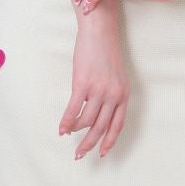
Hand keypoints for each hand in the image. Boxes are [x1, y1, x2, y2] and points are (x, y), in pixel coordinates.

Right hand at [60, 21, 128, 158]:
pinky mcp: (83, 84)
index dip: (109, 141)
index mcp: (123, 94)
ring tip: (68, 133)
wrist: (100, 31)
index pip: (117, 125)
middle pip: (101, 128)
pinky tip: (61, 128)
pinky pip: (73, 110)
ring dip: (75, 131)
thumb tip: (96, 111)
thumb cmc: (106, 50)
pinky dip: (66, 122)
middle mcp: (113, 95)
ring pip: (86, 122)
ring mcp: (99, 90)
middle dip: (89, 144)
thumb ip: (111, 93)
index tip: (102, 152)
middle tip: (79, 154)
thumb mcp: (116, 75)